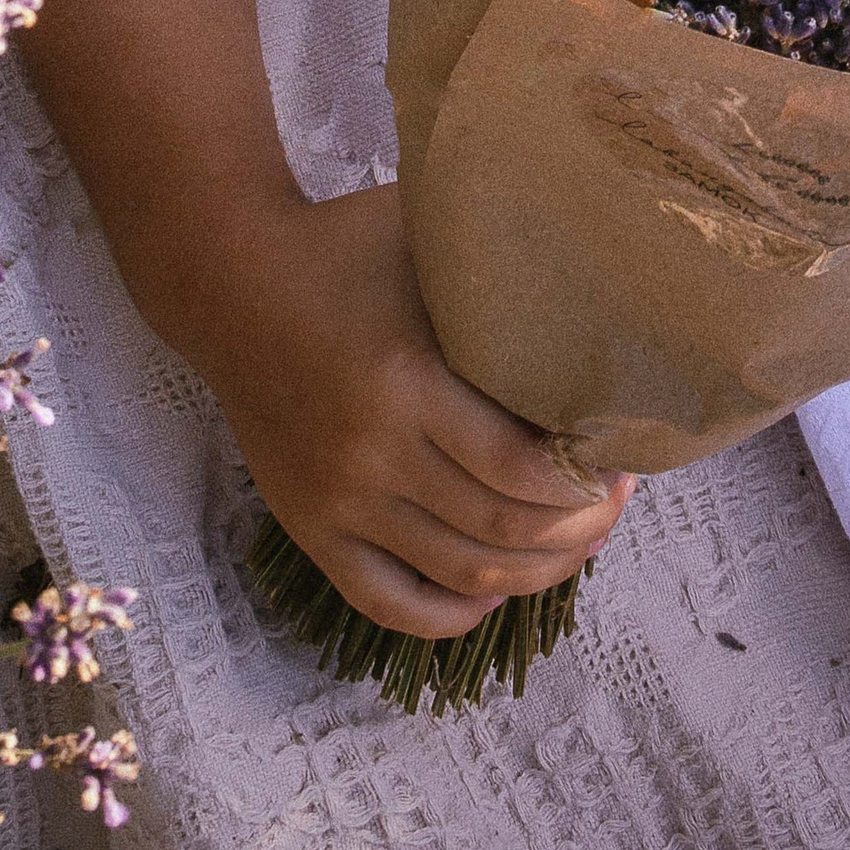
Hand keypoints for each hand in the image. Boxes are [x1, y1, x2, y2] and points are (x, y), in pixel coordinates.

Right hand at [171, 182, 632, 635]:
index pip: (518, 470)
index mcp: (404, 379)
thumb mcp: (423, 236)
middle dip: (576, 530)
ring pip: (457, 574)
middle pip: (498, 531)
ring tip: (574, 543)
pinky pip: (386, 601)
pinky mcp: (307, 526)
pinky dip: (449, 613)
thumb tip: (595, 281)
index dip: (585, 484)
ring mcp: (334, 499)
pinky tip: (492, 589)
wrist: (225, 277)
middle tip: (614, 504)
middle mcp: (369, 453)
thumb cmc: (340, 244)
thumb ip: (494, 268)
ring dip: (531, 574)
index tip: (623, 463)